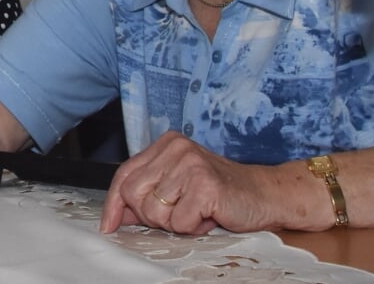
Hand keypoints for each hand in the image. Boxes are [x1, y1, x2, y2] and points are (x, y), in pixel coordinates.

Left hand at [101, 130, 290, 234]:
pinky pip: (178, 222)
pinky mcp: (204, 184)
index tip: (108, 225)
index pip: (123, 175)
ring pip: (155, 212)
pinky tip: (208, 216)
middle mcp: (175, 148)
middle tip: (178, 213)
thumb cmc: (220, 194)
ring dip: (176, 223)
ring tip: (197, 212)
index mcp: (166, 144)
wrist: (265, 195)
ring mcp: (190, 164)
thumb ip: (148, 195)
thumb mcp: (178, 188)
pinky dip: (192, 228)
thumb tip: (115, 214)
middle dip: (151, 216)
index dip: (113, 204)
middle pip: (133, 195)